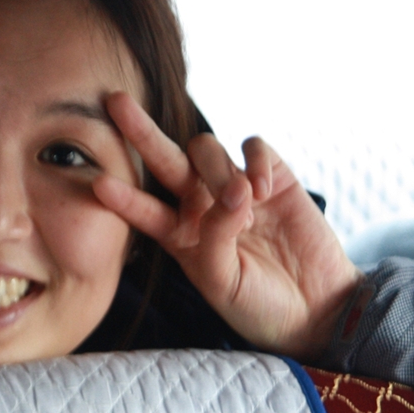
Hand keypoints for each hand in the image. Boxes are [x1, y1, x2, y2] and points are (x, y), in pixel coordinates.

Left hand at [93, 92, 364, 359]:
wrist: (316, 311)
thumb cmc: (261, 306)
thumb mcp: (226, 284)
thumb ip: (216, 239)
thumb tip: (231, 192)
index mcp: (182, 236)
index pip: (145, 210)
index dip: (124, 198)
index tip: (97, 185)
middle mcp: (202, 205)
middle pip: (164, 160)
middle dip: (140, 131)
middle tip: (115, 101)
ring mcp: (235, 187)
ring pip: (206, 151)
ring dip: (217, 171)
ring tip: (243, 203)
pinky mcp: (271, 176)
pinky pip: (252, 147)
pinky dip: (253, 160)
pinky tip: (261, 187)